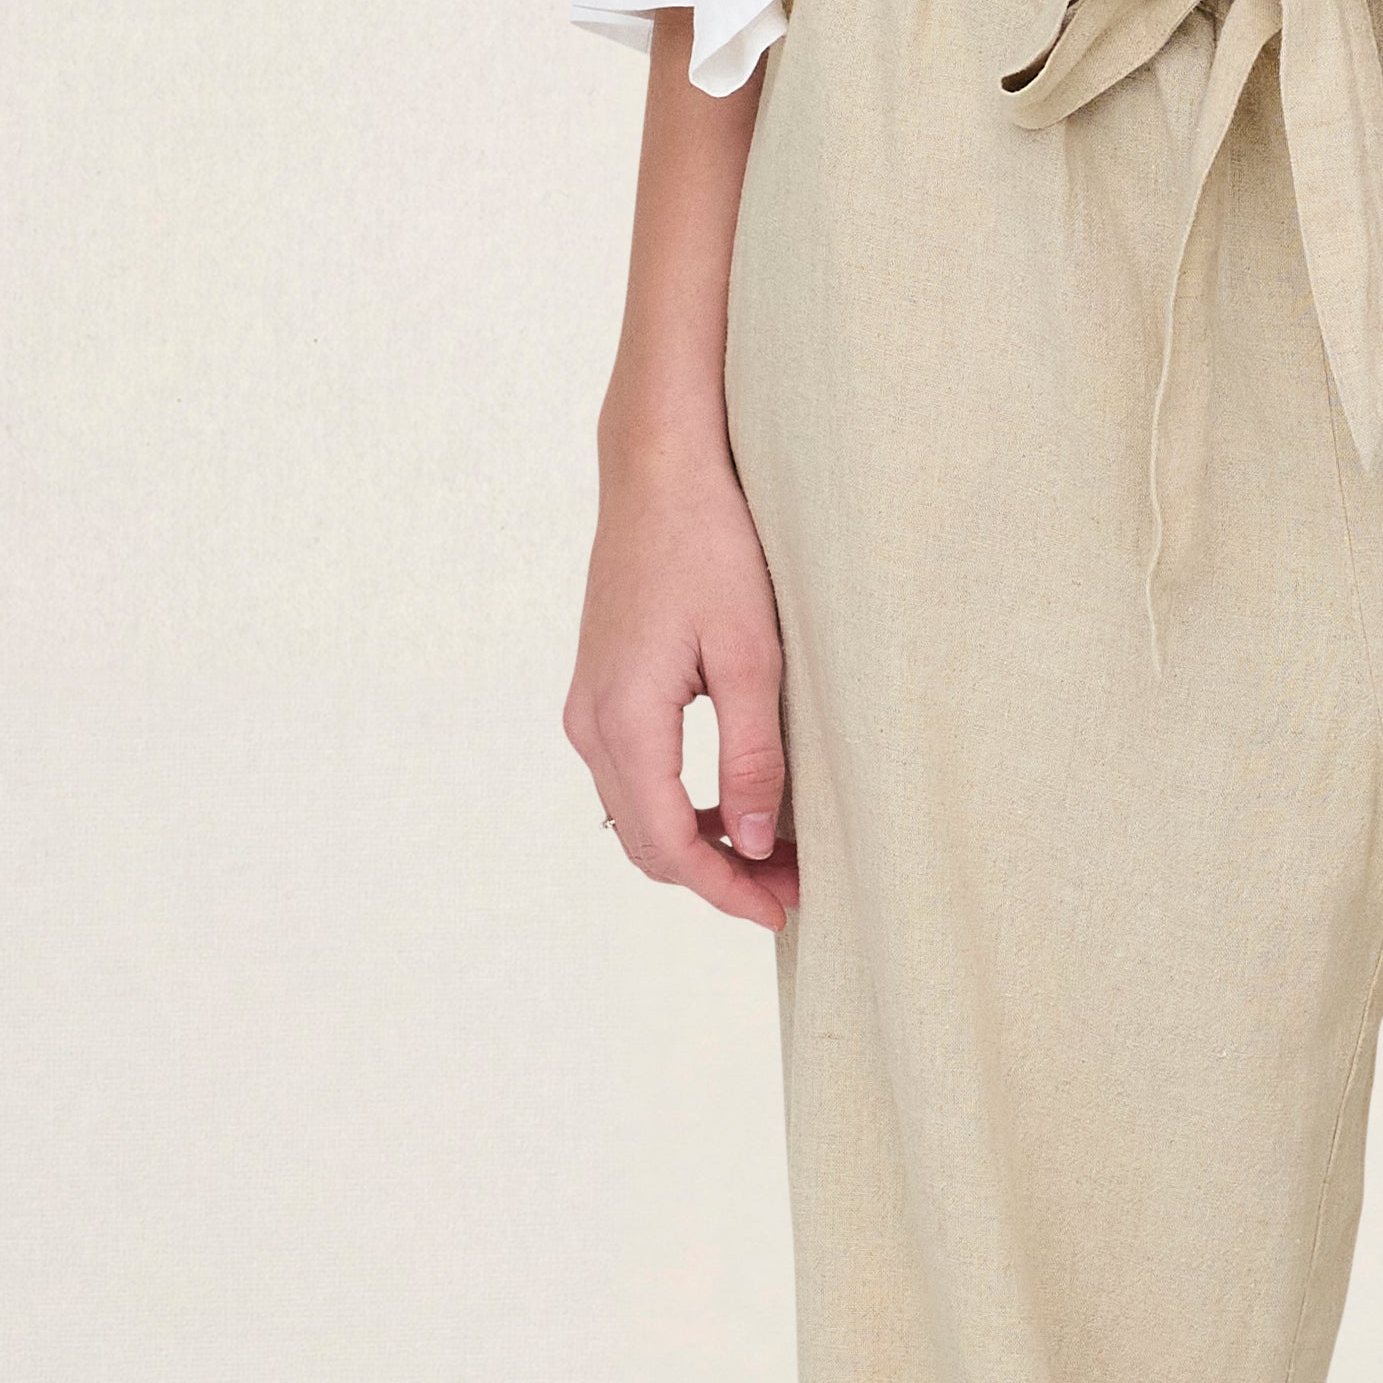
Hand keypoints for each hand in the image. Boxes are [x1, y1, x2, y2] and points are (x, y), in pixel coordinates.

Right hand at [567, 437, 799, 927]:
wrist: (658, 471)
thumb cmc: (711, 546)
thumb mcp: (752, 654)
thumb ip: (754, 754)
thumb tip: (760, 843)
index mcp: (625, 720)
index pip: (671, 845)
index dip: (728, 890)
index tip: (786, 911)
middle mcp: (591, 723)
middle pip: (646, 844)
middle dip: (718, 877)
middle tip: (794, 889)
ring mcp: (588, 707)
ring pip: (636, 816)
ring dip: (701, 845)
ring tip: (777, 854)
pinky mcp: (600, 690)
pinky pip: (633, 778)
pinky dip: (682, 807)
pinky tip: (738, 803)